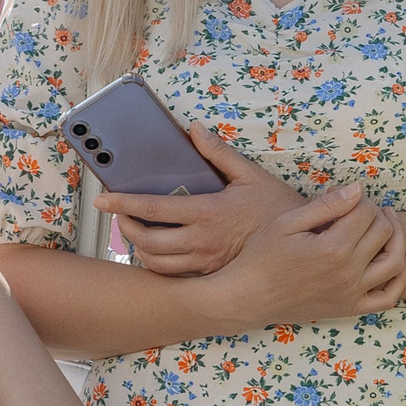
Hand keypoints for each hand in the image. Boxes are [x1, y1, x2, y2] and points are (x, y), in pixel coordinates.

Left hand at [101, 129, 303, 277]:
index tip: (102, 199)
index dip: (122, 204)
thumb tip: (195, 129)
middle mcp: (202, 241)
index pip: (153, 209)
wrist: (303, 246)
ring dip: (138, 249)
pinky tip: (158, 252)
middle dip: (125, 228)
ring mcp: (206, 263)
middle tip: (119, 216)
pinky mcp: (212, 276)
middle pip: (146, 240)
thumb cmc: (277, 208)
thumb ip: (219, 152)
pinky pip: (174, 277)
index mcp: (207, 212)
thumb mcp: (250, 174)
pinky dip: (158, 265)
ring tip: (136, 233)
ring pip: (156, 263)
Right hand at [215, 184, 405, 327]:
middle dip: (376, 213)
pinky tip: (400, 261)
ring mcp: (352, 293)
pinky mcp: (349, 308)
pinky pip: (388, 297)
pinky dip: (400, 279)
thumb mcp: (287, 223)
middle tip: (362, 206)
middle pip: (382, 232)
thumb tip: (358, 189)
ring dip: (397, 238)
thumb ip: (326, 206)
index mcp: (333, 248)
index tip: (343, 194)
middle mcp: (348, 272)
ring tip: (387, 224)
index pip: (365, 212)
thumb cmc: (261, 256)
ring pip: (394, 262)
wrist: (247, 297)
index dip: (359, 198)